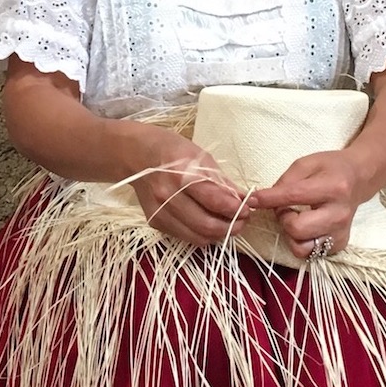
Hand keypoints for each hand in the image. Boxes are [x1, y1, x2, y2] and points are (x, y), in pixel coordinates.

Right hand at [131, 128, 255, 246]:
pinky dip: (201, 234)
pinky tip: (210, 224)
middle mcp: (167, 195)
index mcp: (181, 174)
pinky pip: (184, 236)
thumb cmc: (173, 150)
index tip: (248, 208)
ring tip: (230, 225)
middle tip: (242, 221)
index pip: (215, 200)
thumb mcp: (201, 157)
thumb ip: (222, 181)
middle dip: (231, 227)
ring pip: (197, 236)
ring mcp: (159, 211)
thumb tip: (243, 199)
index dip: (236, 209)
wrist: (137, 154)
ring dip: (218, 235)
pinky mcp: (155, 222)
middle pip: (206, 225)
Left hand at [252, 150, 368, 259]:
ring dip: (291, 235)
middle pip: (297, 229)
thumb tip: (263, 200)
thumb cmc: (330, 168)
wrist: (359, 179)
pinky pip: (311, 253)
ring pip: (302, 248)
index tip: (252, 200)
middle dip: (284, 219)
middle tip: (285, 208)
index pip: (293, 197)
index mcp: (332, 187)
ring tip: (296, 219)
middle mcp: (339, 213)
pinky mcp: (340, 244)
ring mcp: (341, 232)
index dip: (268, 199)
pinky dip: (302, 242)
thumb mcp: (306, 164)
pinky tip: (306, 227)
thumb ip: (285, 181)